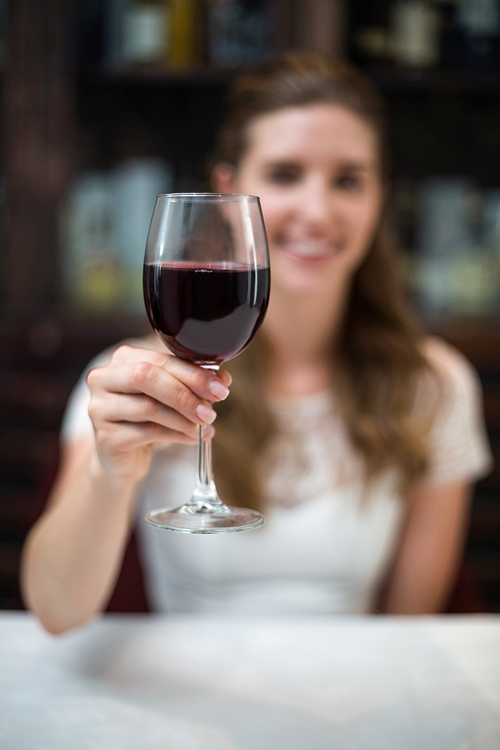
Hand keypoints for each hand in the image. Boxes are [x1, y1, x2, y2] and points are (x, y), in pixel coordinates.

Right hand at [86, 344, 230, 484]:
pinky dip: (176, 435)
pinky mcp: (105, 436)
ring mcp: (100, 407)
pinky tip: (192, 438)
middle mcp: (104, 378)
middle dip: (185, 393)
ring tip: (204, 427)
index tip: (220, 388)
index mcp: (123, 359)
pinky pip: (147, 432)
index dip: (192, 373)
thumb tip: (222, 379)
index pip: (160, 359)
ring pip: (148, 407)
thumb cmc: (149, 419)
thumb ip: (194, 383)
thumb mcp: (173, 396)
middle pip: (146, 376)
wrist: (123, 456)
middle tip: (211, 410)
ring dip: (183, 418)